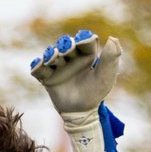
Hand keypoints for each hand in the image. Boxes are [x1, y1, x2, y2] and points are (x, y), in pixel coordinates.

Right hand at [30, 30, 124, 151]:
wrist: (81, 113)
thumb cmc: (95, 93)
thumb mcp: (105, 77)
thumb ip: (110, 59)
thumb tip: (113, 38)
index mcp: (86, 56)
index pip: (85, 42)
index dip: (83, 39)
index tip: (83, 40)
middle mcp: (71, 58)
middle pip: (66, 45)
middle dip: (65, 45)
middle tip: (66, 49)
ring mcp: (58, 67)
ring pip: (51, 55)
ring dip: (51, 54)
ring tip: (53, 58)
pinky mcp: (47, 77)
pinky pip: (39, 70)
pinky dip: (37, 66)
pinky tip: (38, 66)